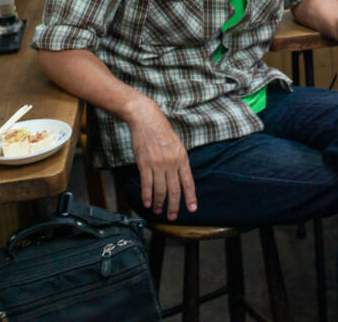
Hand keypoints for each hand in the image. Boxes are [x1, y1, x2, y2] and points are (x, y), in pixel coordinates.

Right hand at [123, 97, 196, 219]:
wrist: (147, 120)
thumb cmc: (162, 132)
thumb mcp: (177, 146)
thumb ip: (179, 162)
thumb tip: (181, 178)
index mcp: (182, 158)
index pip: (188, 182)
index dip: (190, 197)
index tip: (192, 208)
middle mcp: (172, 163)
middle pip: (175, 190)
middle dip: (174, 206)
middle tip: (172, 216)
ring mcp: (158, 164)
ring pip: (160, 190)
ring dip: (159, 203)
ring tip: (158, 211)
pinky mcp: (144, 164)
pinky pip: (147, 184)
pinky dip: (147, 196)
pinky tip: (147, 203)